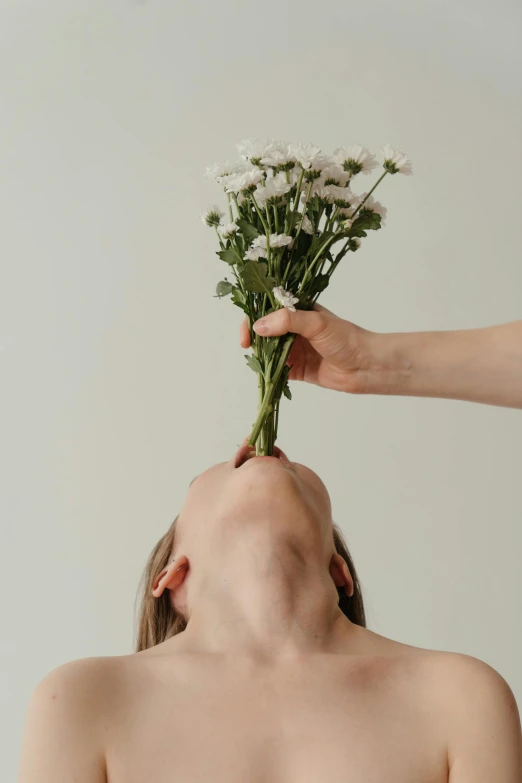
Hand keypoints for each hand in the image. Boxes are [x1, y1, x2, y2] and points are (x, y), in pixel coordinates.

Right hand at [239, 303, 375, 393]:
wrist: (365, 366)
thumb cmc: (345, 338)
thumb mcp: (316, 323)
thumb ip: (288, 321)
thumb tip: (258, 327)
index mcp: (297, 310)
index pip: (267, 308)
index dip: (253, 318)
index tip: (248, 332)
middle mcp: (293, 328)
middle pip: (263, 331)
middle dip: (253, 338)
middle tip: (247, 347)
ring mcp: (294, 349)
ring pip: (267, 351)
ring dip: (260, 356)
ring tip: (258, 361)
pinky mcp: (296, 369)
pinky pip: (276, 370)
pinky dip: (268, 373)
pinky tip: (265, 375)